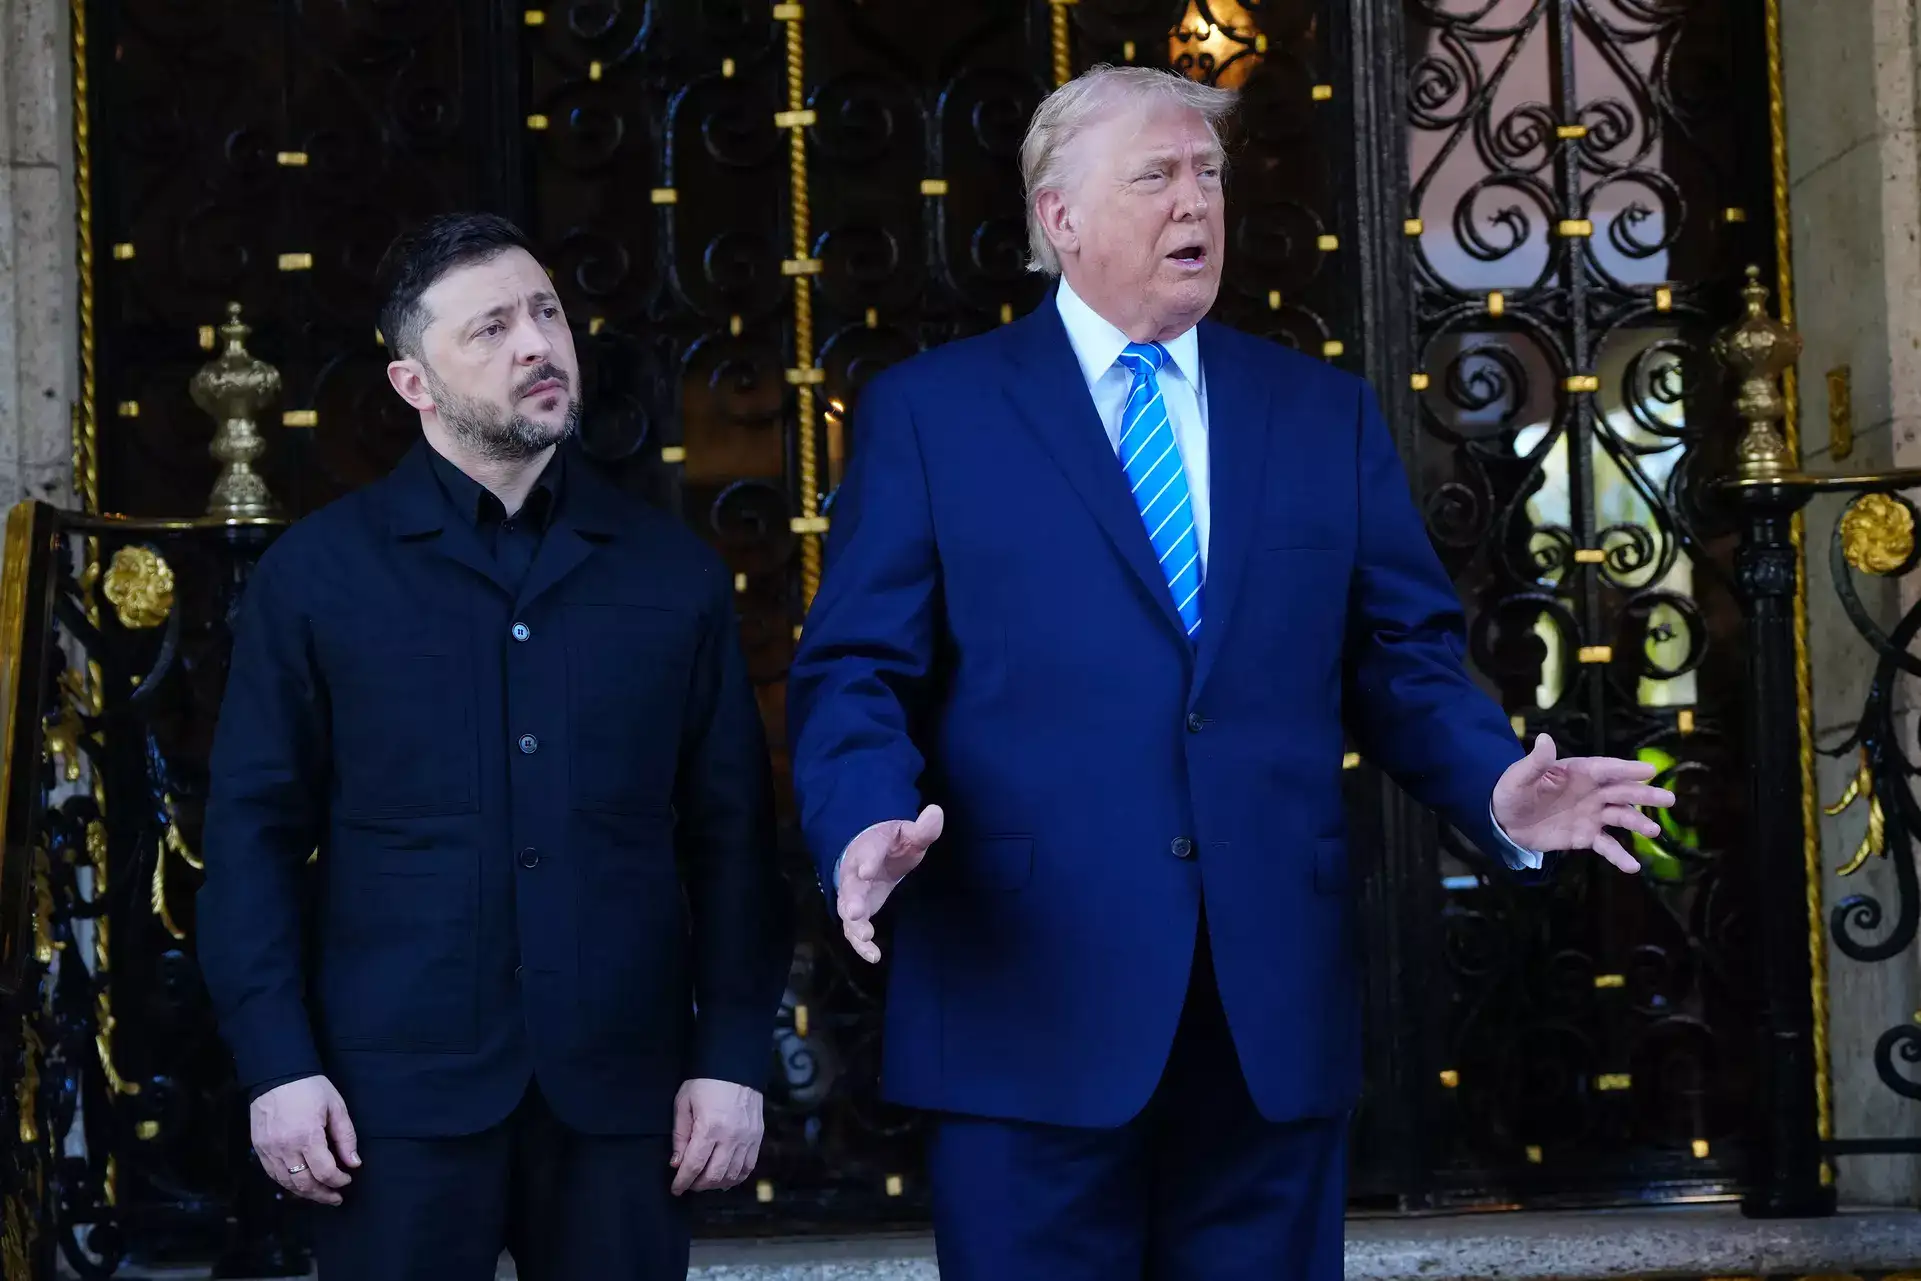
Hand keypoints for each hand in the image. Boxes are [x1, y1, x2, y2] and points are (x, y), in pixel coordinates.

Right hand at [250, 1075, 359, 1205]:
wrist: (276, 1074)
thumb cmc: (310, 1088)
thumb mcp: (336, 1107)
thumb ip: (346, 1137)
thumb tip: (354, 1163)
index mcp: (307, 1136)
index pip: (325, 1172)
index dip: (338, 1181)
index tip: (347, 1180)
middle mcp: (285, 1148)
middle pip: (304, 1184)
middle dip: (322, 1194)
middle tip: (335, 1198)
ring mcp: (269, 1150)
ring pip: (287, 1183)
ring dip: (305, 1193)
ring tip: (320, 1194)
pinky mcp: (259, 1149)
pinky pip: (273, 1175)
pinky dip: (288, 1184)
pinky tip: (299, 1184)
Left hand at [670, 1079, 762, 1194]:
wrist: (735, 1066)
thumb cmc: (705, 1083)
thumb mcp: (683, 1103)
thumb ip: (680, 1136)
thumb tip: (677, 1164)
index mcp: (710, 1127)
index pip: (694, 1165)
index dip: (683, 1181)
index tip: (675, 1189)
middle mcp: (731, 1137)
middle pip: (714, 1176)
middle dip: (698, 1185)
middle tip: (689, 1183)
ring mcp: (748, 1138)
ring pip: (733, 1176)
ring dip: (716, 1183)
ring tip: (705, 1180)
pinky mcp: (758, 1137)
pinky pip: (748, 1167)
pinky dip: (736, 1178)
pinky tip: (725, 1177)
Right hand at [838, 805, 943, 962]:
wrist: (870, 853)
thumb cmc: (892, 843)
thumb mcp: (909, 834)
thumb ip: (922, 829)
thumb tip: (936, 812)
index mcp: (868, 848)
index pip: (866, 852)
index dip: (866, 860)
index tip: (868, 870)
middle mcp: (854, 873)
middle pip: (850, 886)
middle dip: (852, 899)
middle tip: (855, 911)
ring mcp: (852, 894)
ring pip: (848, 911)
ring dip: (855, 925)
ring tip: (866, 936)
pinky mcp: (856, 912)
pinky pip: (853, 930)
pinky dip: (861, 944)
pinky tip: (874, 955)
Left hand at [1492, 733, 1675, 872]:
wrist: (1505, 821)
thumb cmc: (1513, 792)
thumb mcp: (1519, 777)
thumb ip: (1535, 762)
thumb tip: (1544, 739)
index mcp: (1577, 772)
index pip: (1605, 768)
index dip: (1626, 769)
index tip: (1649, 770)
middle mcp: (1591, 792)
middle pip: (1621, 792)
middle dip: (1644, 796)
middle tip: (1668, 799)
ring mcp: (1592, 815)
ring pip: (1620, 818)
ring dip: (1638, 824)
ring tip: (1654, 831)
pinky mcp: (1586, 837)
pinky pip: (1607, 846)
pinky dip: (1619, 856)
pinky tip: (1633, 867)